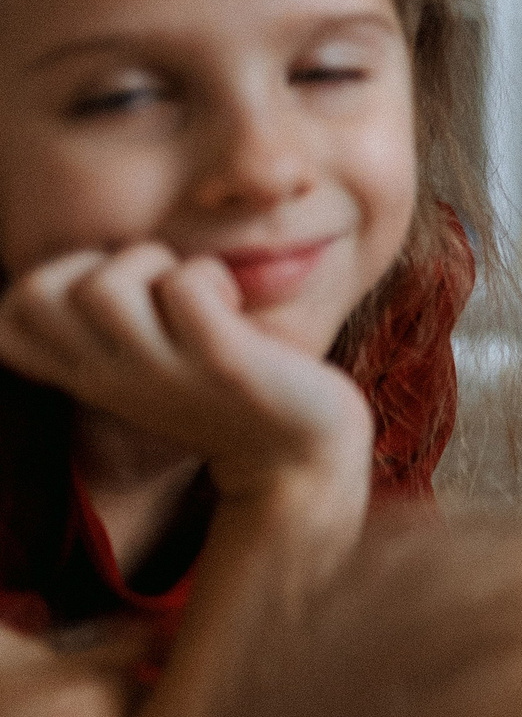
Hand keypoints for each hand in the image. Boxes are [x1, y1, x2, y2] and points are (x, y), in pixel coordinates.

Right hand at [0, 245, 371, 500]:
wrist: (298, 455)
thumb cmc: (223, 392)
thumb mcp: (145, 362)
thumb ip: (106, 326)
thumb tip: (79, 265)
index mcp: (89, 372)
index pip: (4, 321)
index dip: (41, 282)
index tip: (105, 291)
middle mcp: (111, 375)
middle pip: (35, 292)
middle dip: (92, 261)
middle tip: (152, 287)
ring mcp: (164, 371)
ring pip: (103, 286)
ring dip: (155, 265)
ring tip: (195, 295)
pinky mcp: (223, 363)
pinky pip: (186, 287)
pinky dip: (210, 278)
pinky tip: (232, 309)